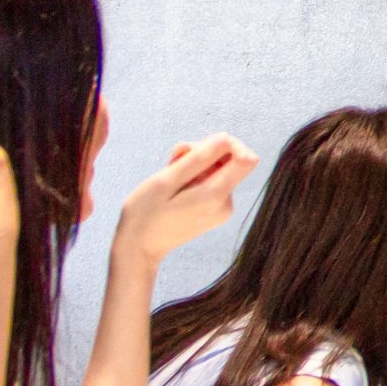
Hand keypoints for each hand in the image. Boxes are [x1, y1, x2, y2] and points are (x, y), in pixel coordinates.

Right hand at [114, 133, 259, 262]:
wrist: (139, 247)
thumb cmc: (145, 213)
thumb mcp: (166, 180)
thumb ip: (198, 159)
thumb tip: (225, 138)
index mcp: (216, 197)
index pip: (247, 158)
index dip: (228, 143)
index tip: (200, 147)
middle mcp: (226, 204)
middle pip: (230, 160)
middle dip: (203, 152)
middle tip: (174, 159)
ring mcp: (222, 208)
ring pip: (218, 168)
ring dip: (195, 163)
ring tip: (170, 172)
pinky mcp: (215, 209)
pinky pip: (212, 181)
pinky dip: (194, 175)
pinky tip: (175, 182)